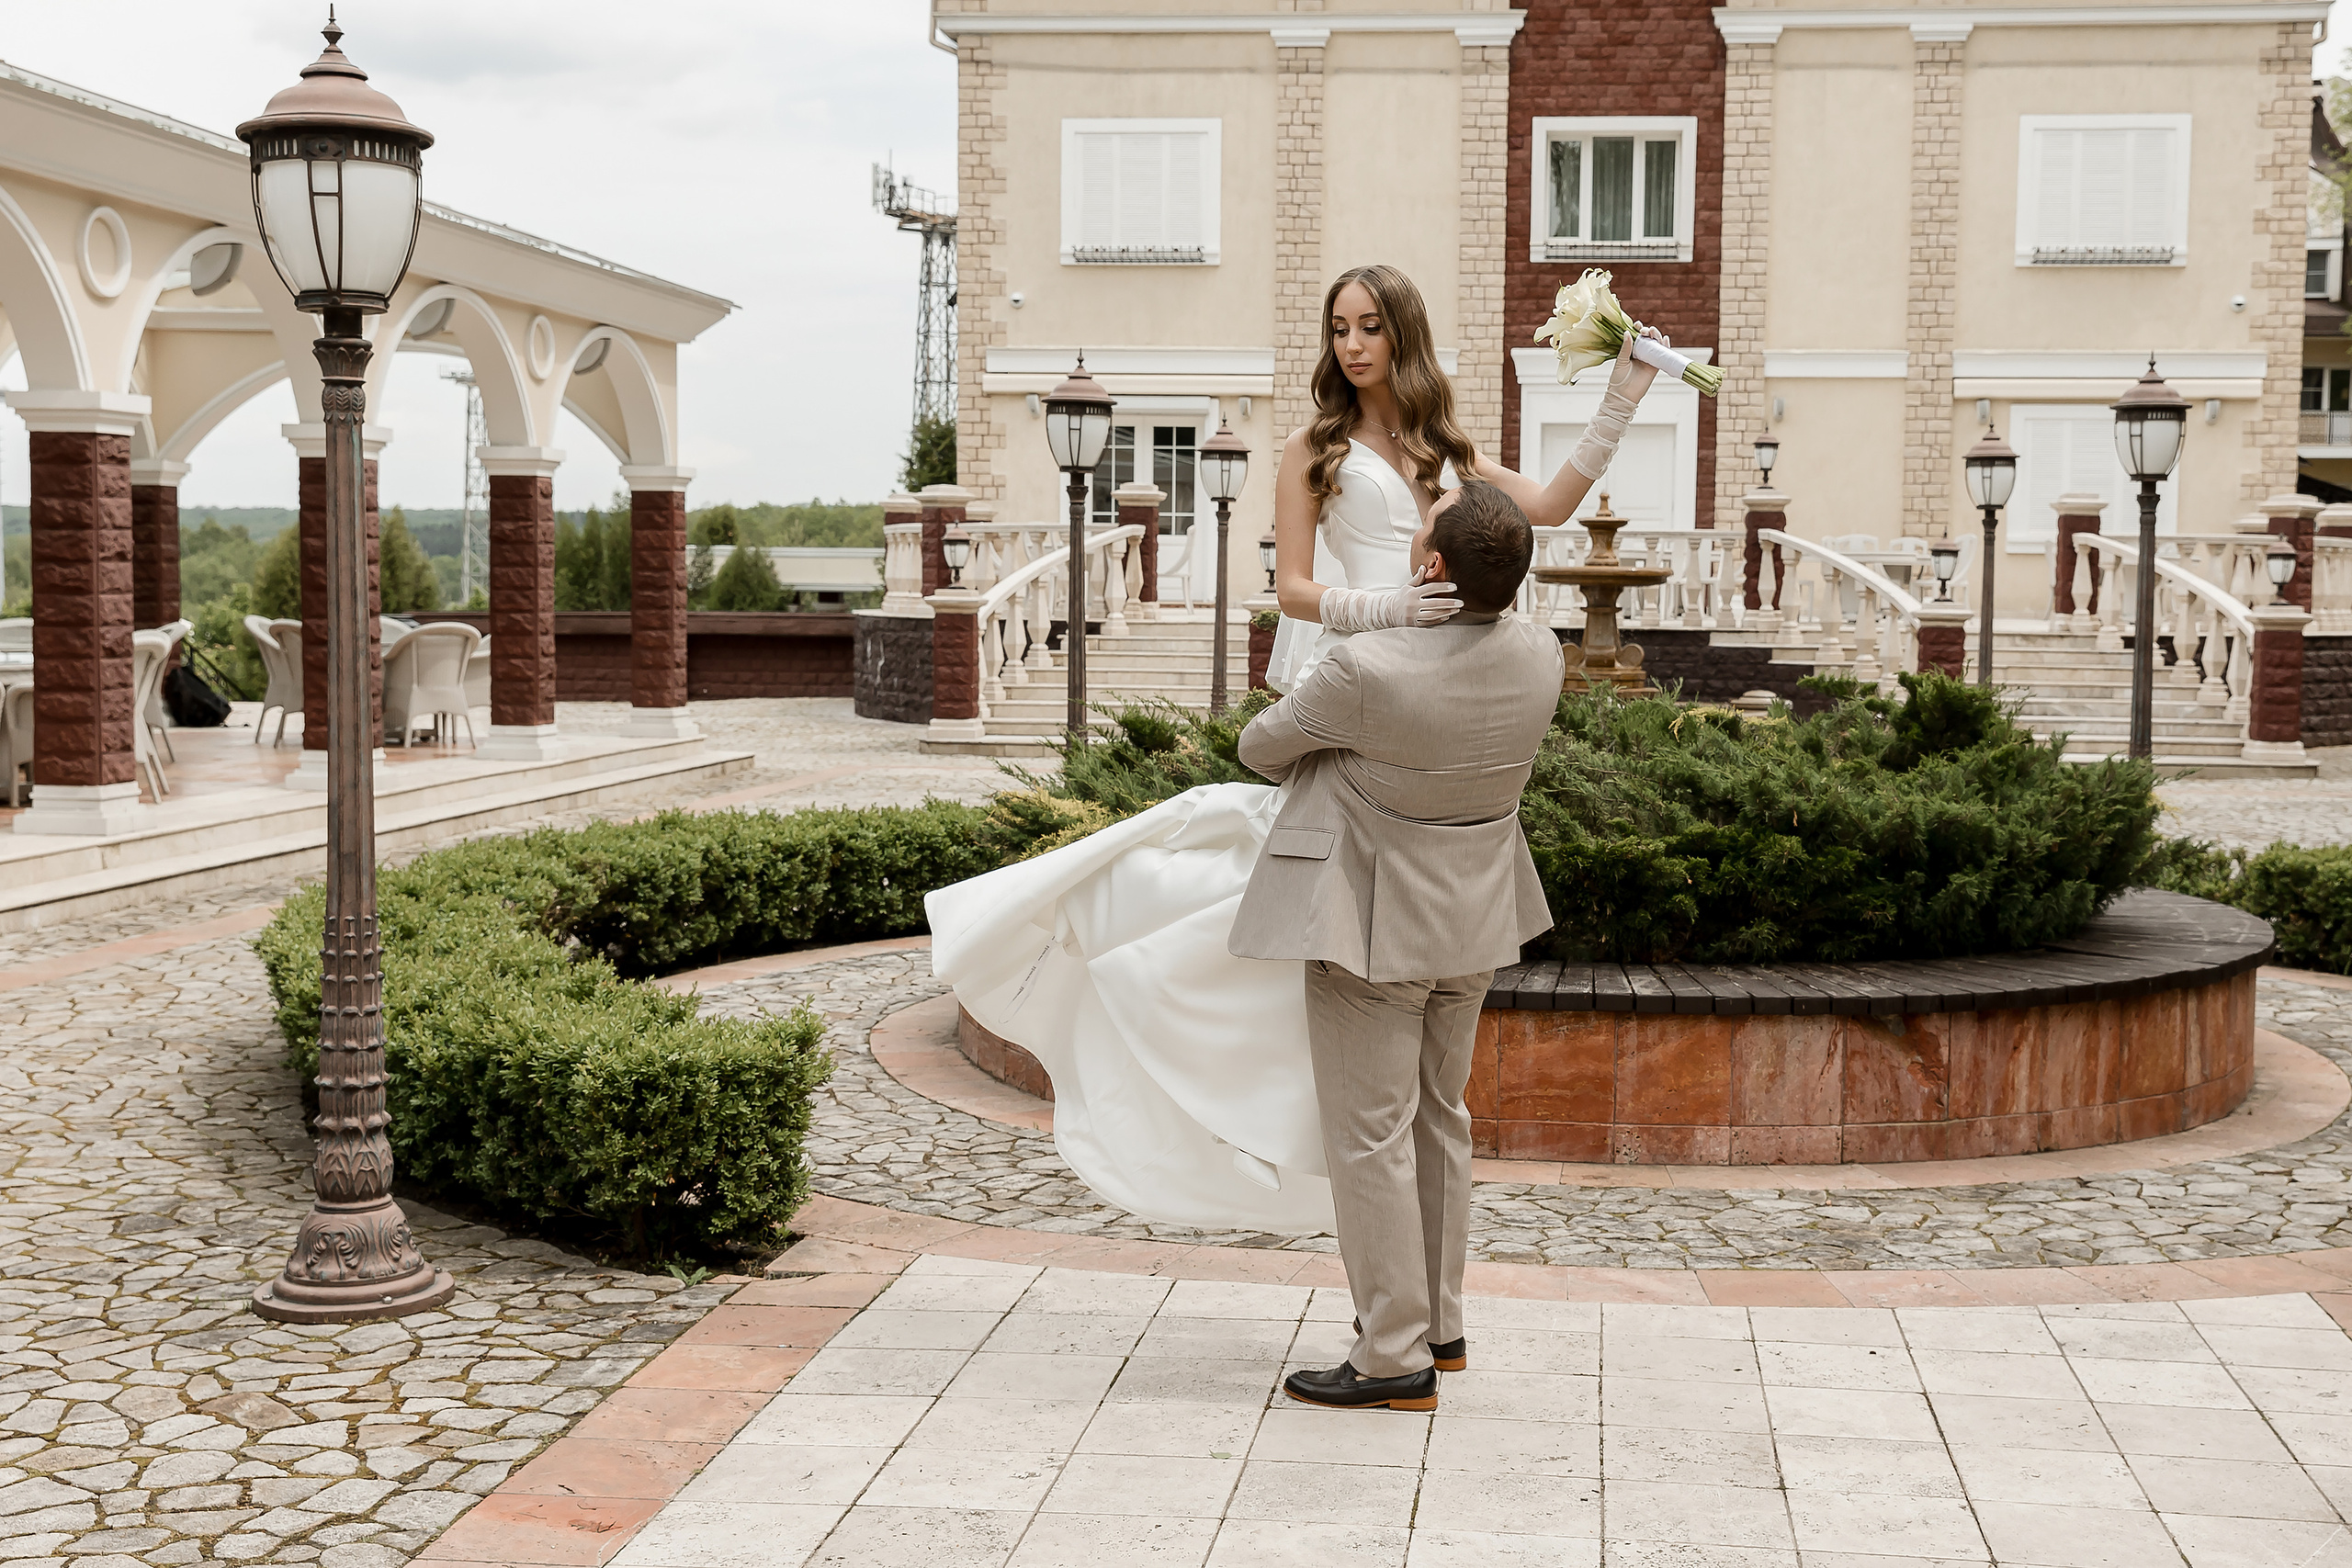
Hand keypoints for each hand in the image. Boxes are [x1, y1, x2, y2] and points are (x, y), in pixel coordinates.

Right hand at [1318, 573, 1461, 632]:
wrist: (1387, 613)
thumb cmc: (1401, 597)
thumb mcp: (1408, 586)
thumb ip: (1418, 578)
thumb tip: (1425, 567)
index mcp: (1412, 593)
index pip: (1431, 588)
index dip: (1443, 587)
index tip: (1455, 587)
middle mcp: (1413, 604)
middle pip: (1435, 603)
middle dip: (1449, 602)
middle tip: (1461, 602)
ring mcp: (1413, 616)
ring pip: (1433, 614)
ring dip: (1447, 612)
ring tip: (1457, 609)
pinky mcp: (1413, 625)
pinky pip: (1429, 623)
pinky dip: (1439, 620)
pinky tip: (1447, 616)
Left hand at [1611, 323, 1667, 400]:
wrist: (1623, 395)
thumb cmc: (1618, 380)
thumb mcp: (1620, 361)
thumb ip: (1625, 347)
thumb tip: (1627, 333)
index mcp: (1631, 350)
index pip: (1636, 336)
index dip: (1638, 329)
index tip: (1637, 325)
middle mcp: (1640, 353)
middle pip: (1648, 338)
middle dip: (1648, 331)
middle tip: (1644, 331)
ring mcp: (1648, 359)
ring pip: (1655, 344)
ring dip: (1656, 336)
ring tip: (1653, 332)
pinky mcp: (1655, 367)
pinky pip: (1662, 355)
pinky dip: (1665, 347)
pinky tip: (1665, 339)